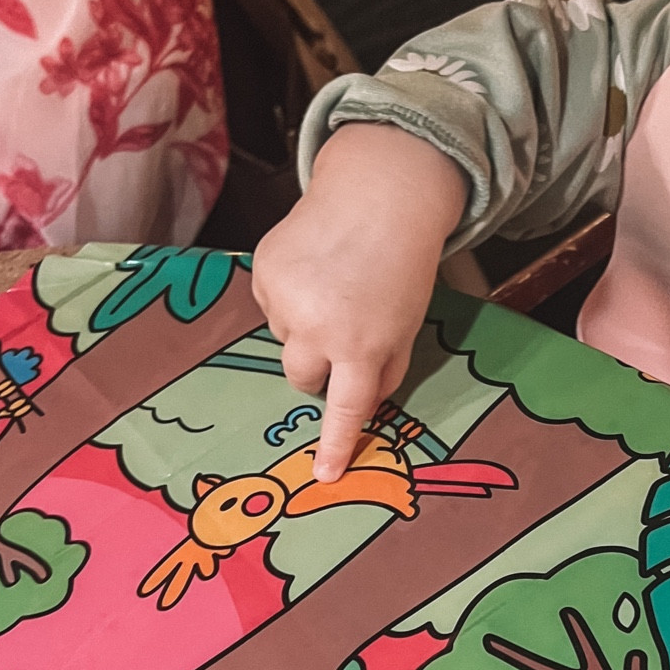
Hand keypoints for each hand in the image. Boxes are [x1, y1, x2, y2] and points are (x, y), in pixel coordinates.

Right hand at [250, 123, 468, 481]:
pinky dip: (289, 296)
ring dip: (304, 327)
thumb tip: (362, 406)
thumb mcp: (406, 325)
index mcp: (361, 346)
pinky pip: (270, 304)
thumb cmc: (403, 267)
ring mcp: (284, 299)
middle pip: (302, 379)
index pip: (345, 409)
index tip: (324, 474)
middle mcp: (316, 328)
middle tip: (342, 335)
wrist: (379, 194)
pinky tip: (313, 270)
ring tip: (332, 288)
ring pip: (284, 338)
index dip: (335, 444)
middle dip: (317, 370)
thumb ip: (386, 370)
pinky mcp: (263, 271)